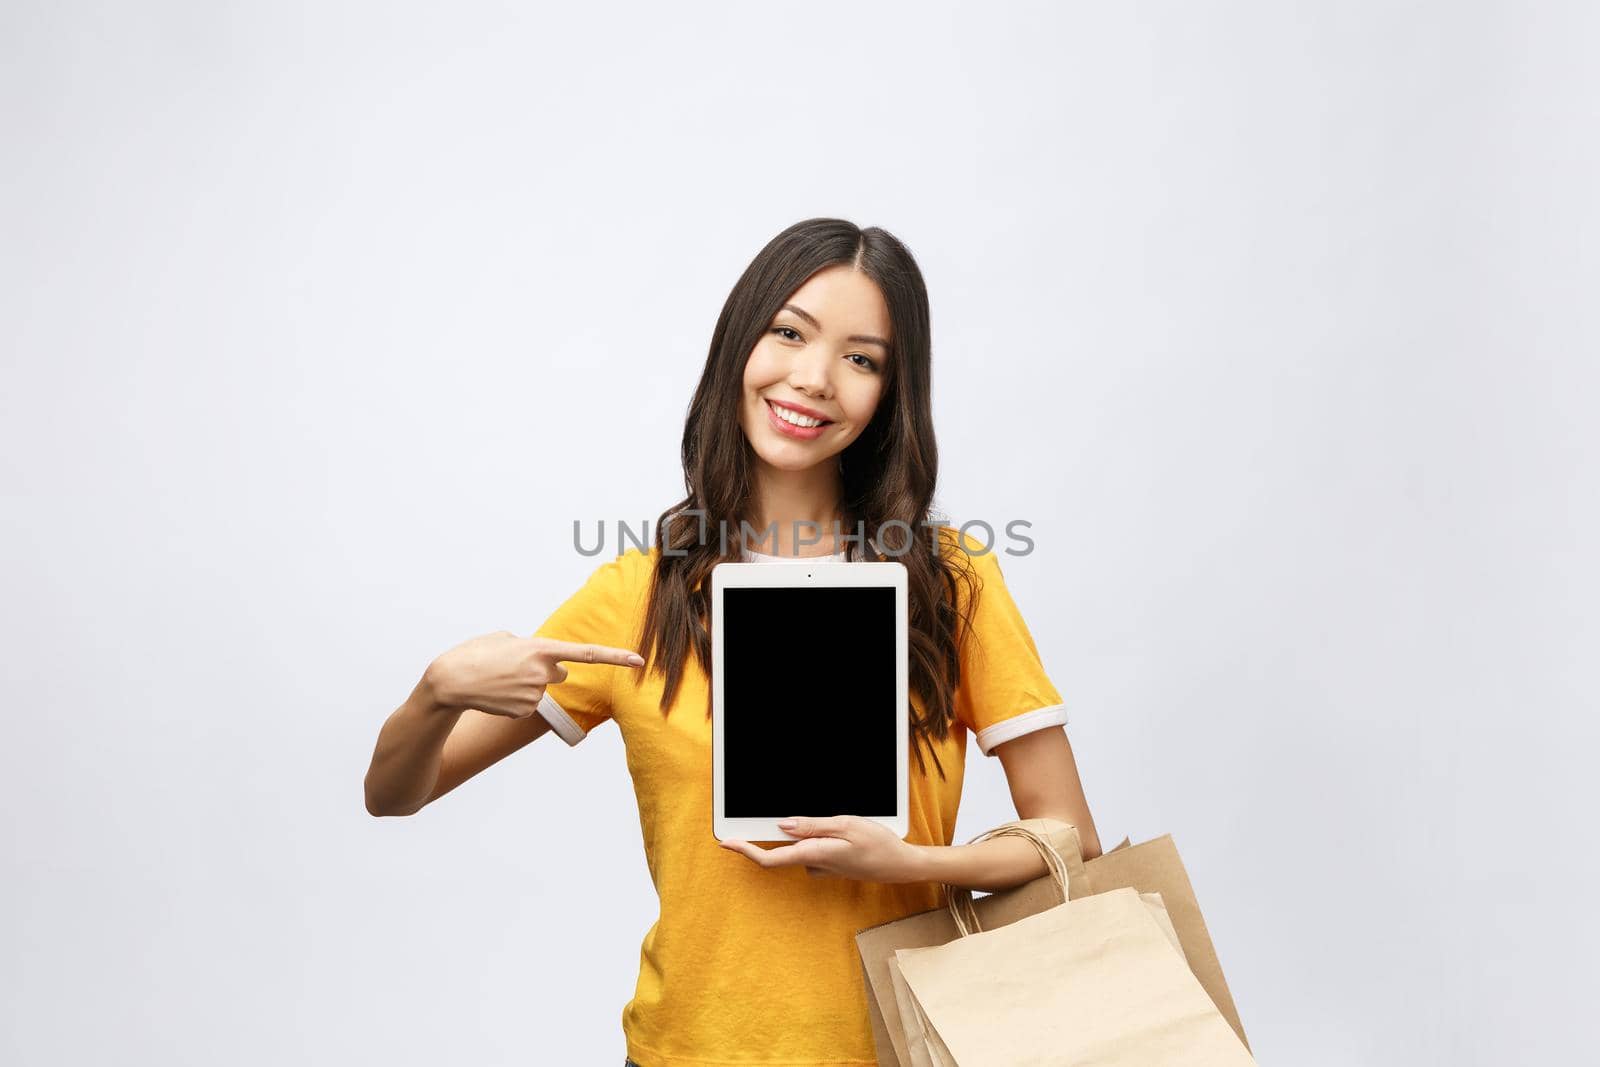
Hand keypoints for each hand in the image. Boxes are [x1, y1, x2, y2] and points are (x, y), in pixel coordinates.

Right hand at [425, 631, 644, 717]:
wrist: (450, 682)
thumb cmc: (474, 654)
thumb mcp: (503, 637)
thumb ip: (529, 645)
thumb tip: (541, 659)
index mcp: (541, 649)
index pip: (588, 654)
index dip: (615, 656)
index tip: (639, 660)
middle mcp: (543, 673)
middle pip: (559, 673)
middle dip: (545, 671)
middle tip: (514, 667)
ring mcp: (535, 695)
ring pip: (541, 689)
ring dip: (524, 684)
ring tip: (498, 679)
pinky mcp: (525, 711)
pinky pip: (528, 703)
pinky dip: (514, 699)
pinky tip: (496, 694)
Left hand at [719, 816, 919, 882]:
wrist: (900, 866)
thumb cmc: (877, 844)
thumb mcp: (846, 826)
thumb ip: (812, 826)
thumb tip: (782, 826)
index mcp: (815, 854)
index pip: (771, 858)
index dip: (745, 851)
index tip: (727, 842)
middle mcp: (814, 863)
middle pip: (779, 853)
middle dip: (766, 836)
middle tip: (755, 815)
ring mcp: (822, 866)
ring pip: (797, 848)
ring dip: (796, 834)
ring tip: (811, 815)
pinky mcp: (829, 865)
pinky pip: (810, 850)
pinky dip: (811, 838)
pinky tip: (829, 828)